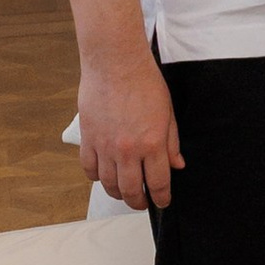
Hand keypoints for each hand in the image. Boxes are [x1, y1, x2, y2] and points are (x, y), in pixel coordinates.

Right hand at [78, 47, 182, 211]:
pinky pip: (89, 168)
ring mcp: (105, 146)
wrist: (115, 62)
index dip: (161, 197)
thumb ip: (171, 142)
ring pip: (109, 184)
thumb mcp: (167, 112)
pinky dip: (97, 176)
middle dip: (138, 201)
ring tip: (124, 191)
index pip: (158, 183)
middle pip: (131, 190)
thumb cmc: (144, 81)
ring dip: (117, 193)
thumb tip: (176, 164)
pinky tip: (104, 174)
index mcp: (152, 143)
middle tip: (142, 202)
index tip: (162, 201)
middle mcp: (128, 150)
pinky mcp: (88, 138)